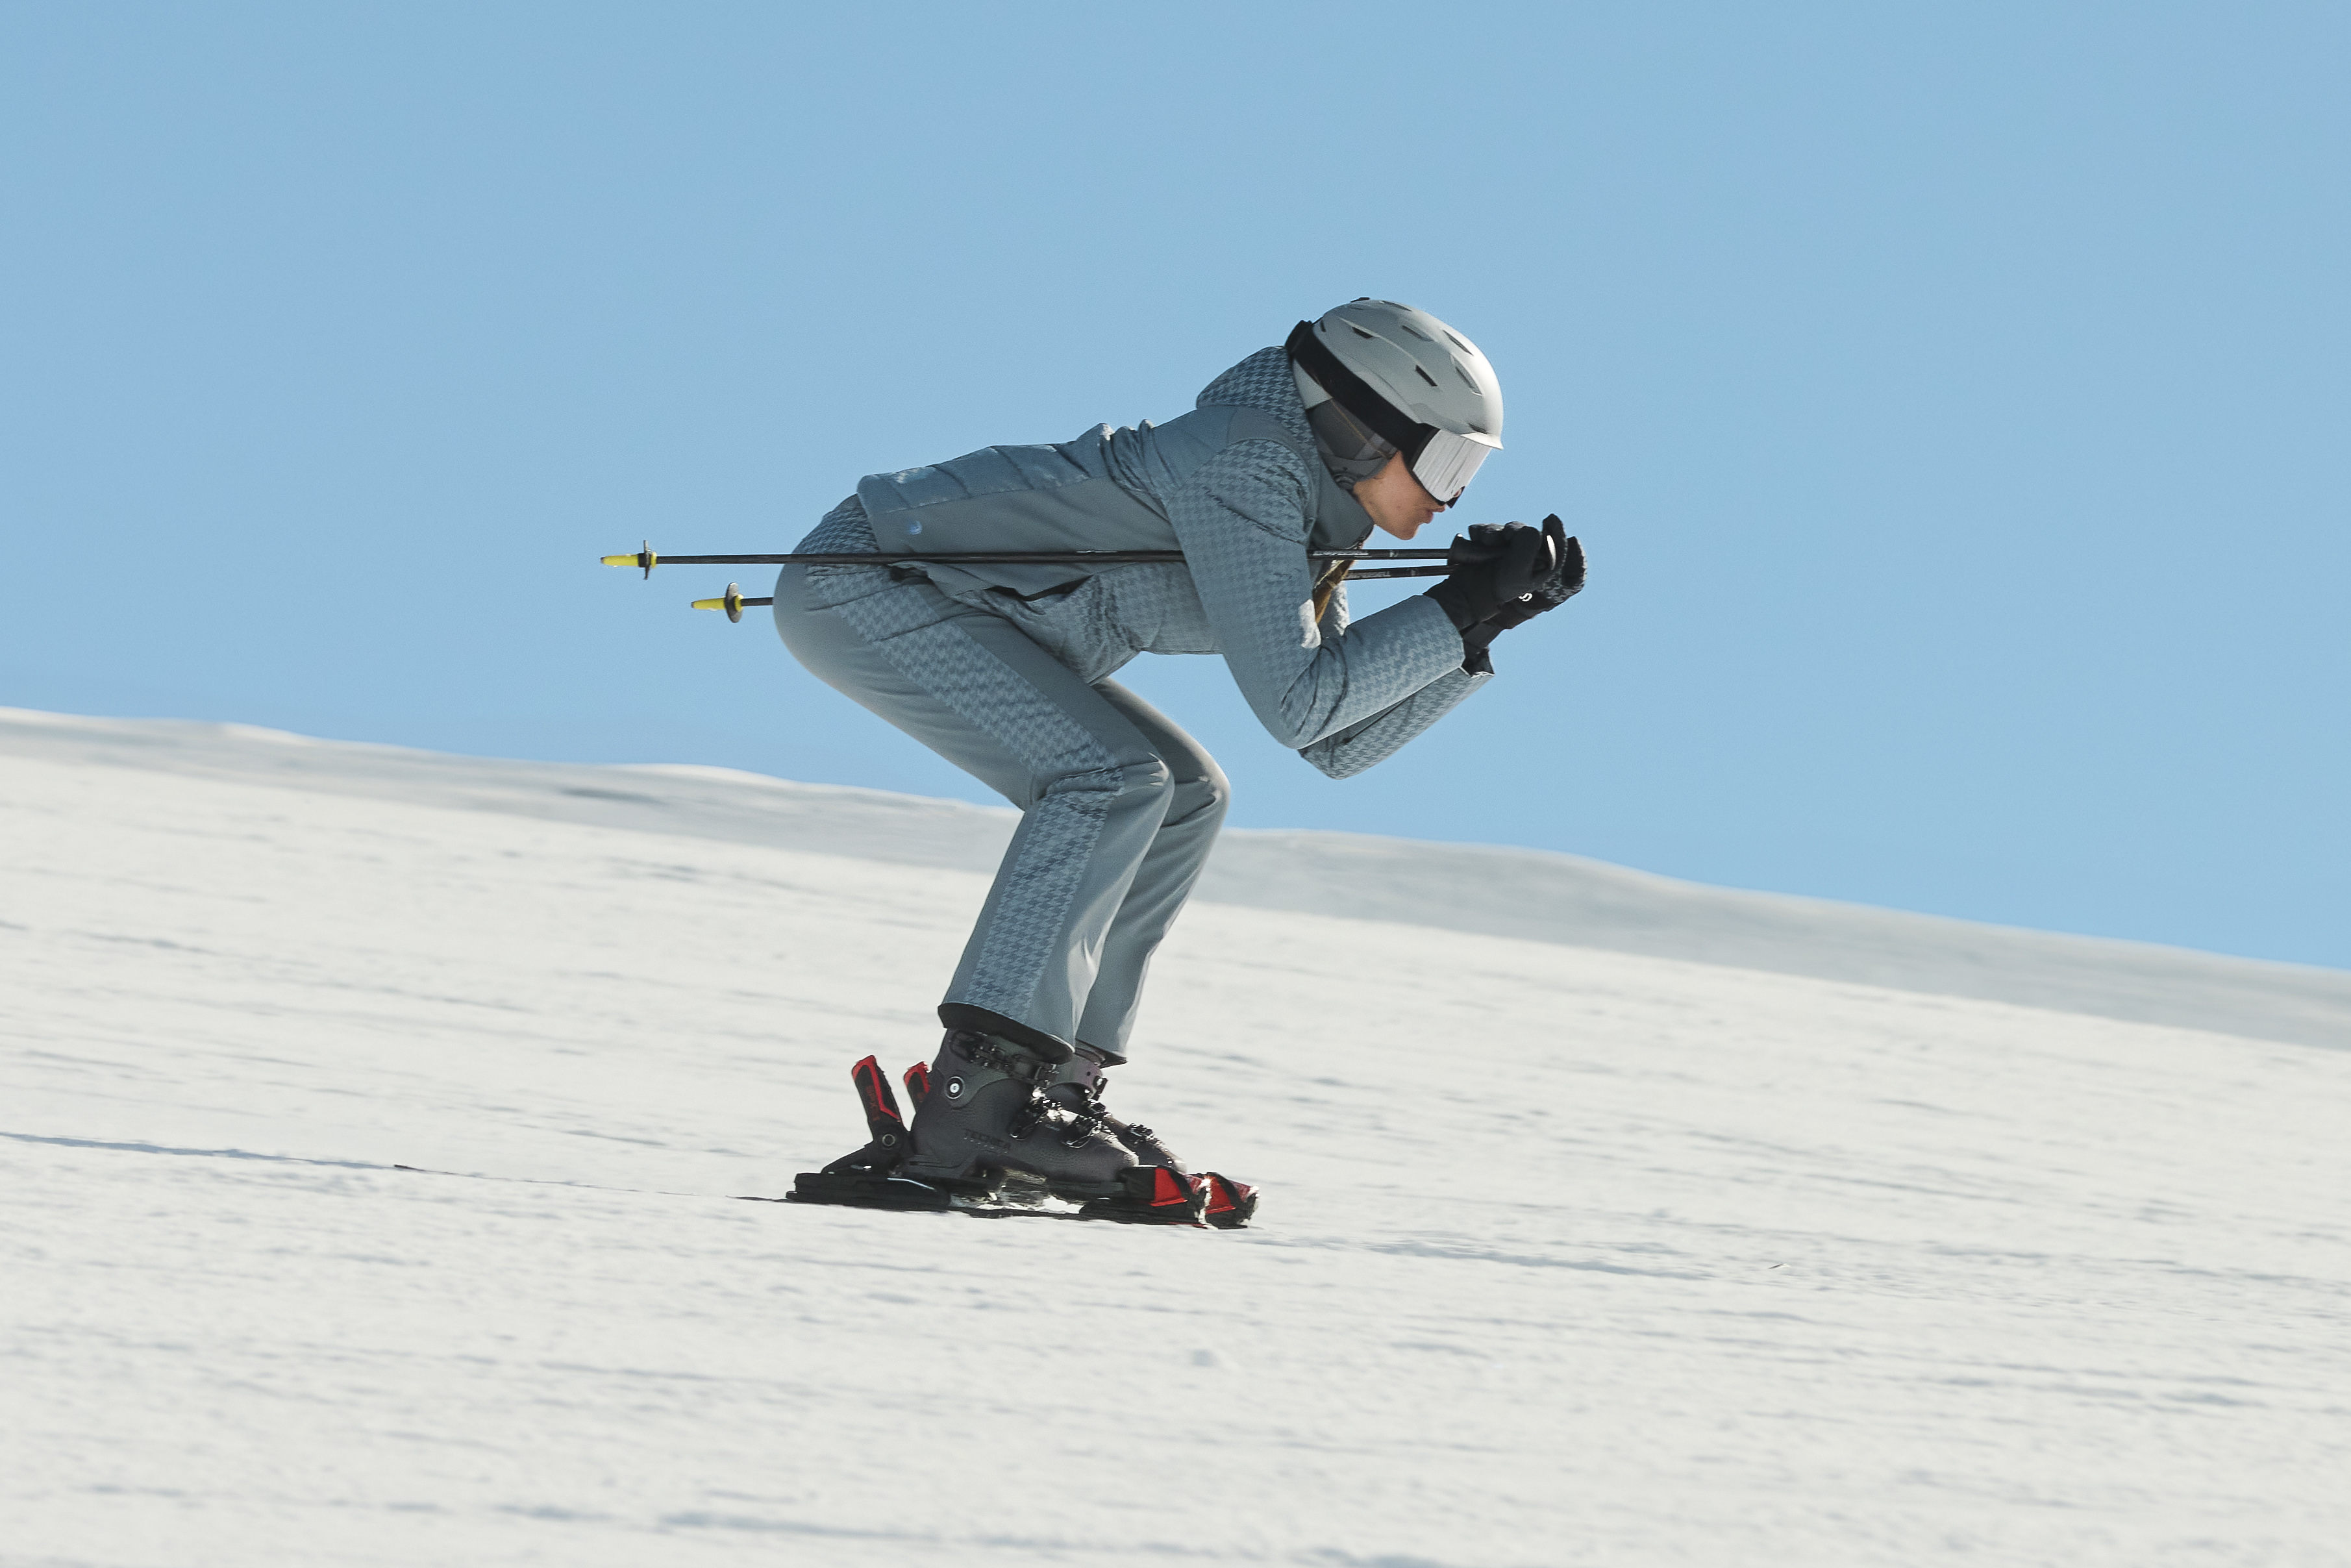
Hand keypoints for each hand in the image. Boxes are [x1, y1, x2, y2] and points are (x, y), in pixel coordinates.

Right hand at [1426, 515, 1583, 669]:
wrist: (1466, 592)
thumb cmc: (1496, 585)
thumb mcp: (1518, 569)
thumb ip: (1528, 543)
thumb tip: (1526, 528)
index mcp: (1541, 568)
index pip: (1559, 548)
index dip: (1561, 536)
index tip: (1555, 524)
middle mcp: (1527, 559)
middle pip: (1530, 533)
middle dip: (1517, 532)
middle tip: (1508, 536)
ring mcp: (1506, 552)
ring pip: (1507, 529)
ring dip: (1494, 533)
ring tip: (1487, 543)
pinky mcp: (1487, 546)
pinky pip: (1486, 529)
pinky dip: (1481, 532)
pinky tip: (1477, 541)